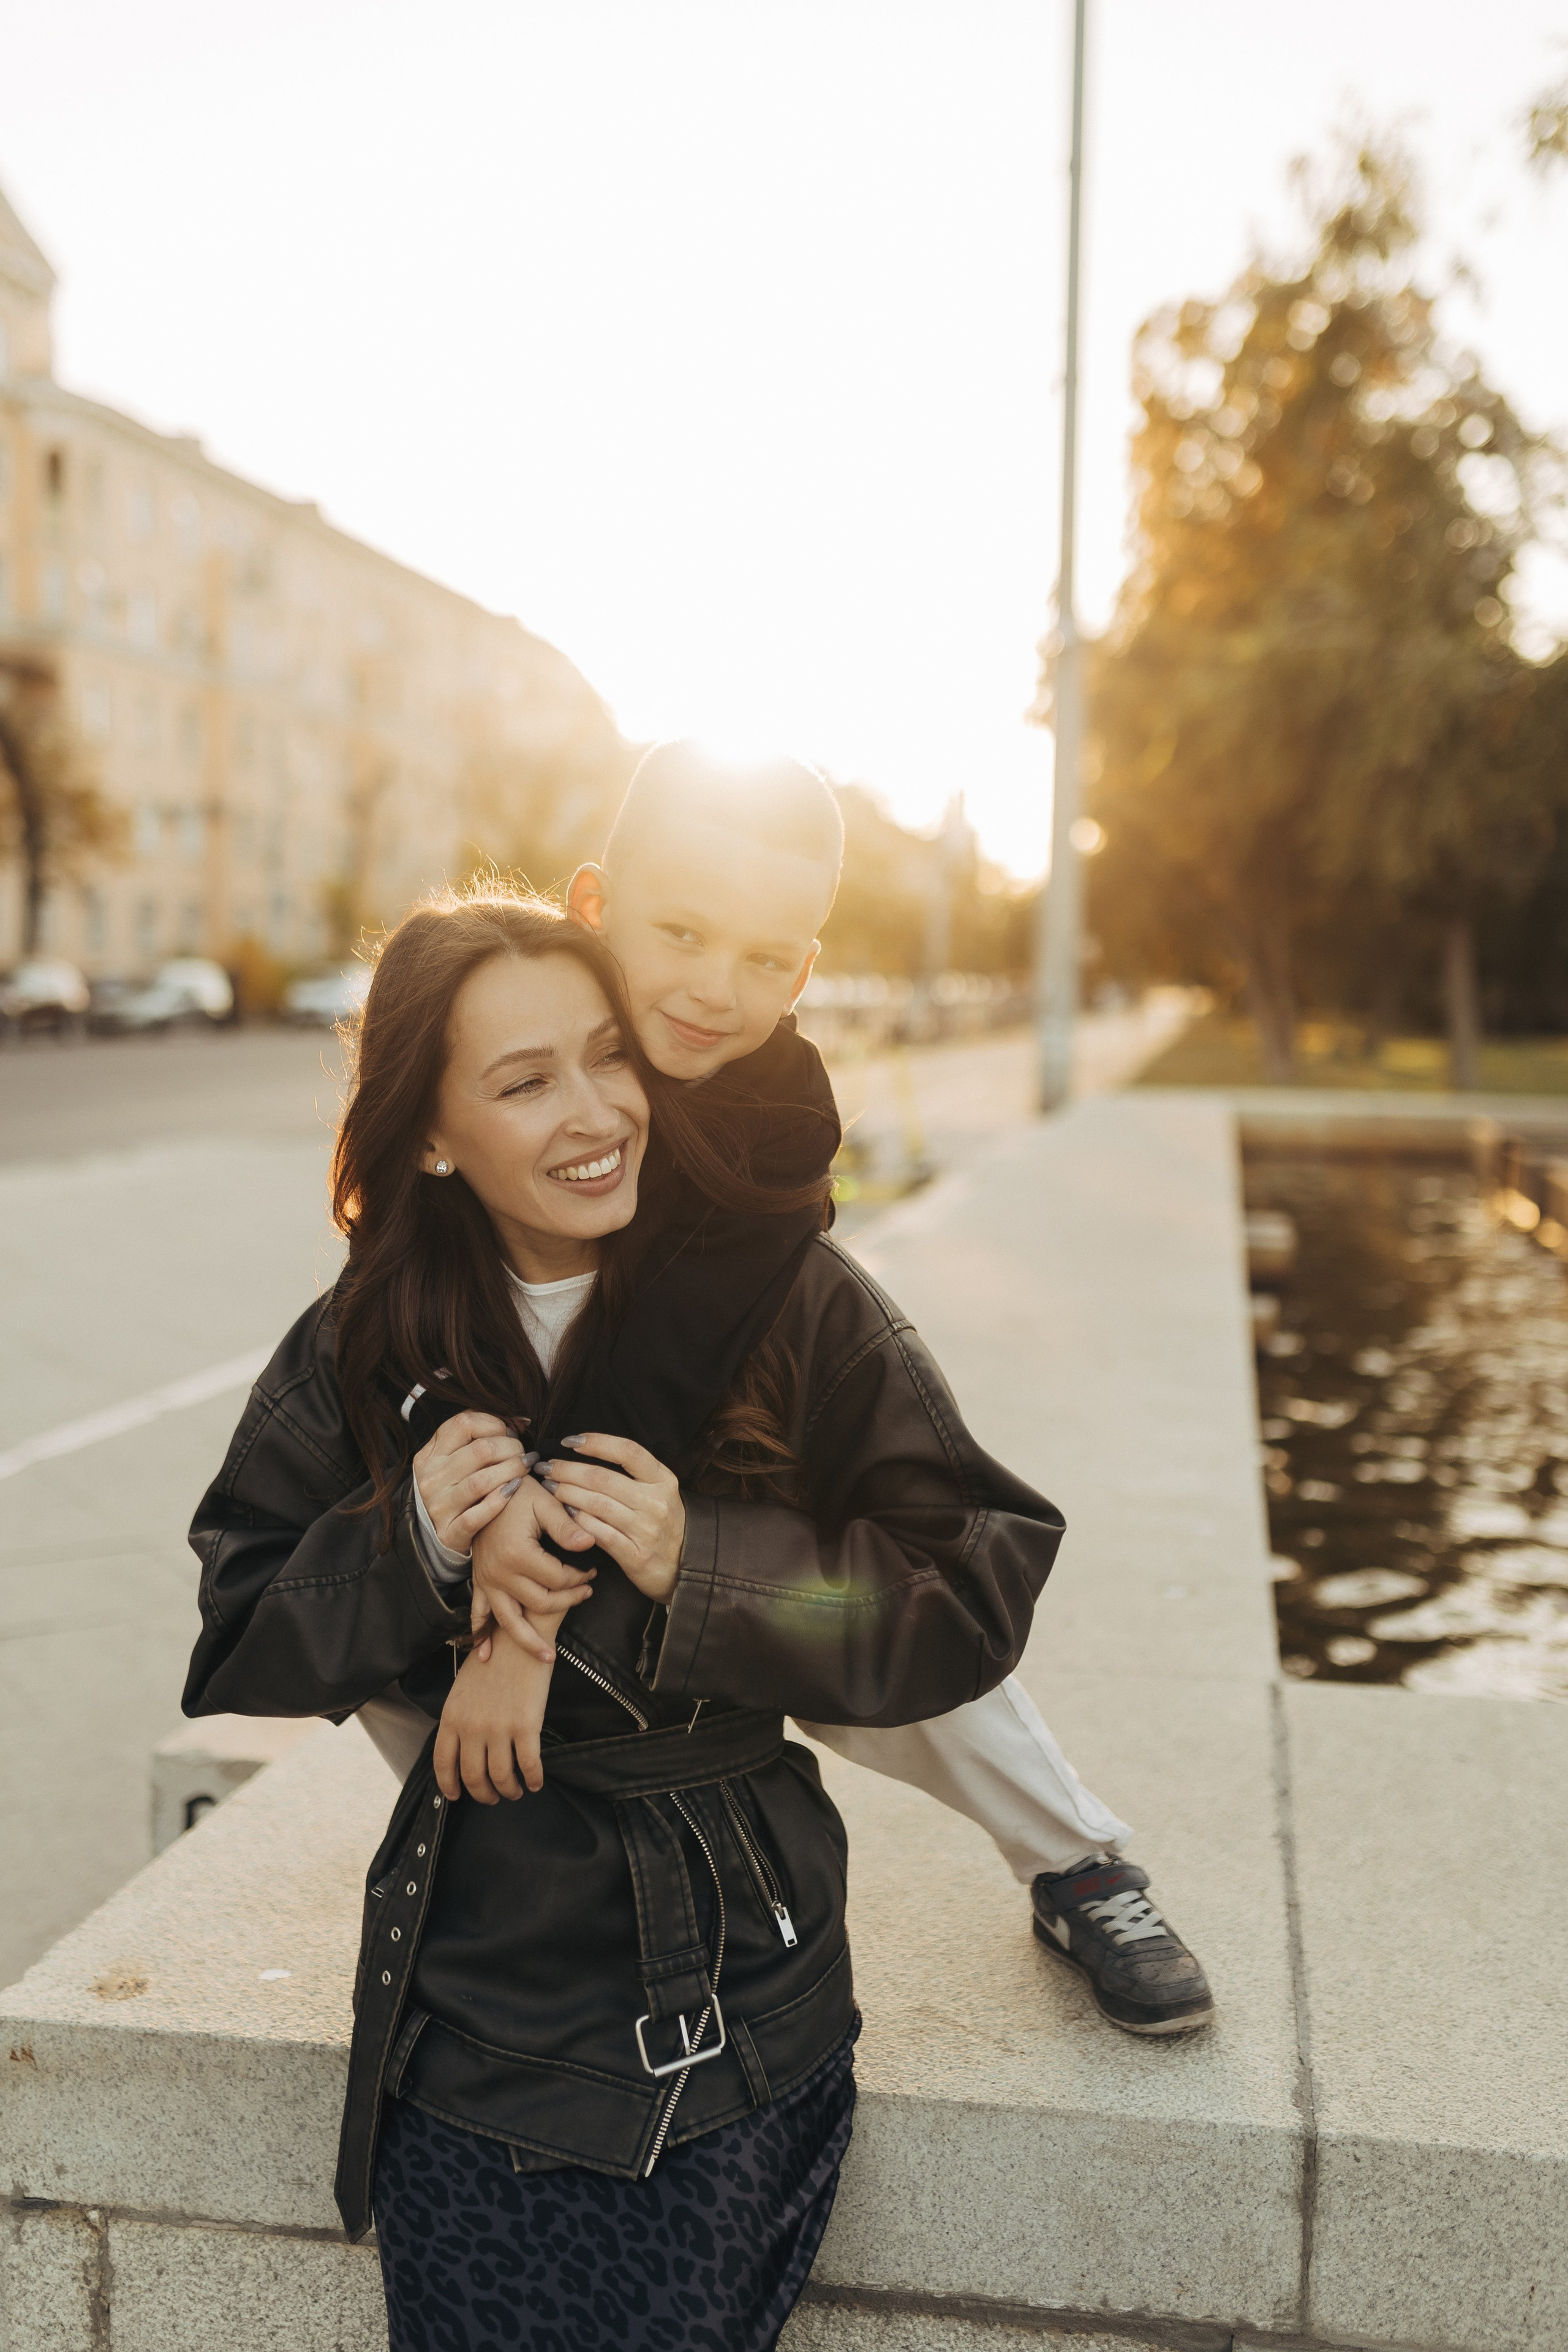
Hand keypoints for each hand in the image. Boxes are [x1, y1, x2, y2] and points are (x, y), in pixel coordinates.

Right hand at [413, 1411, 529, 1554]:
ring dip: (511, 1471)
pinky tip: (514, 1490)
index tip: (510, 1432)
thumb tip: (520, 1420)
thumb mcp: (455, 1459)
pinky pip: (477, 1516)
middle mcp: (431, 1478)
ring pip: (480, 1482)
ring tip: (526, 1468)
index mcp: (430, 1455)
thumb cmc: (457, 1487)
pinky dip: (499, 1501)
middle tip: (524, 1454)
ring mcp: (438, 1506)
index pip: (464, 1423)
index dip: (495, 1423)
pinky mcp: (449, 1532)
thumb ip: (479, 1436)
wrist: (437, 1531)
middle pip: (479, 1451)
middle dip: (511, 1448)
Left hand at [435, 1634, 553, 1801]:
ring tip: (515, 1791)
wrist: (520, 1635)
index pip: (443, 1763)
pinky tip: (535, 1782)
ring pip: (501, 1777)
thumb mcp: (463, 1686)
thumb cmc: (493, 1656)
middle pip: (473, 1777)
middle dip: (483, 1794)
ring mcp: (499, 1727)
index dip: (449, 1785)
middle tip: (493, 1797)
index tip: (456, 1796)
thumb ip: (460, 1717)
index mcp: (452, 1716)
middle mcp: (472, 1726)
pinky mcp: (526, 1726)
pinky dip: (532, 1779)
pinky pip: (529, 1765)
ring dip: (508, 1790)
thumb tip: (464, 1745)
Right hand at [470, 1479, 597, 1659]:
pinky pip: (478, 1614)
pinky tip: (486, 1656)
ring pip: (509, 1620)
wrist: (484, 1487)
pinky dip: (481, 1636)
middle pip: (539, 1603)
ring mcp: (487, 1580)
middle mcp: (499, 1573)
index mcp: (517, 1554)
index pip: (557, 1579)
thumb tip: (589, 1544)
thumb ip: (567, 1526)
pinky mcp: (479, 1582)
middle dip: (566, 1602)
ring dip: (527, 1642)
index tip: (592, 1572)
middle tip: (586, 1595)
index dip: (579, 1579)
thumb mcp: (545, 1502)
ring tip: (548, 1658)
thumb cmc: (517, 1492)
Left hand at [538, 1434, 684, 1605]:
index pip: (628, 1451)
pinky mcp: (635, 1555)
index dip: (597, 1442)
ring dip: (566, 1493)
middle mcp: (656, 1502)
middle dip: (568, 1470)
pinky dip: (578, 1521)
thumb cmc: (663, 1523)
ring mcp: (646, 1530)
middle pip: (604, 1479)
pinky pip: (598, 1533)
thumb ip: (633, 1475)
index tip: (571, 1441)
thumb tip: (589, 1454)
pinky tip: (564, 1513)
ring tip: (549, 1487)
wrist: (684, 1566)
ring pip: (597, 1505)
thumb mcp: (660, 1492)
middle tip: (546, 1467)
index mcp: (663, 1480)